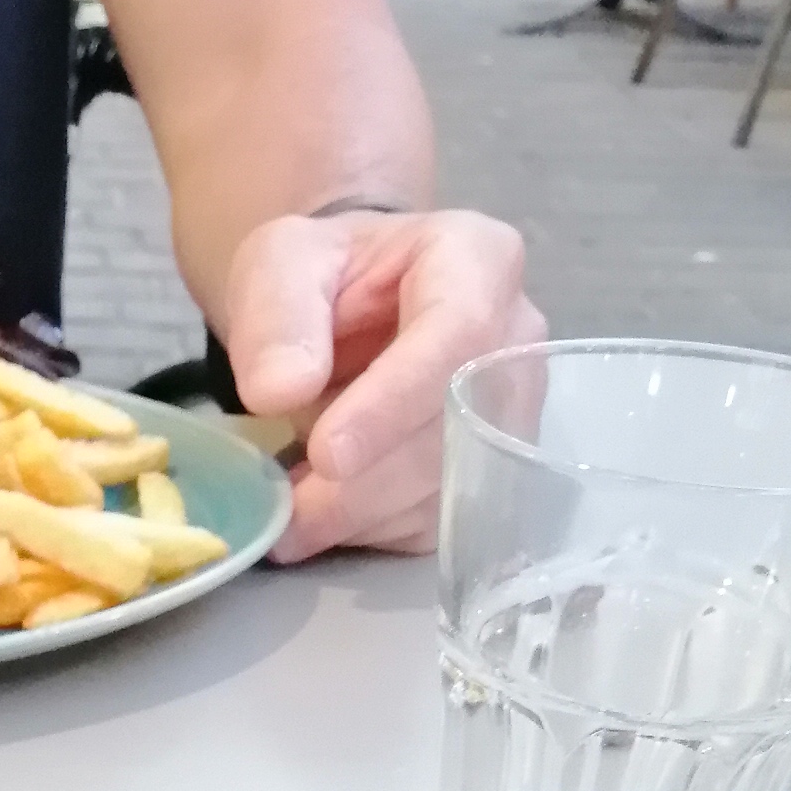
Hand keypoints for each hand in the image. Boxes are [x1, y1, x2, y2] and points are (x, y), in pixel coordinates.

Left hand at [222, 209, 543, 560]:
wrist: (337, 307)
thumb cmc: (319, 273)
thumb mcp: (279, 264)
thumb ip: (276, 316)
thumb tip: (279, 391)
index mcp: (477, 259)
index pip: (458, 334)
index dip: (394, 402)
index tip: (326, 453)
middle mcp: (514, 340)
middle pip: (459, 426)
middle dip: (365, 481)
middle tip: (285, 507)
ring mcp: (507, 412)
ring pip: (449, 486)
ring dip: (358, 514)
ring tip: (286, 508)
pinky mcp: (484, 472)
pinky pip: (434, 521)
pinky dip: (366, 530)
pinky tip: (317, 514)